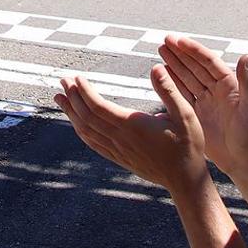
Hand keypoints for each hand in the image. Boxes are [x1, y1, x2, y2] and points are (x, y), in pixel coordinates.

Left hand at [55, 66, 209, 191]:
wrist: (185, 179)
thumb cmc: (187, 144)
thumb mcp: (185, 114)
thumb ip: (169, 90)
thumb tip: (155, 68)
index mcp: (132, 125)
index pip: (99, 106)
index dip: (84, 92)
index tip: (76, 77)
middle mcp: (120, 138)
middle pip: (87, 116)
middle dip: (73, 97)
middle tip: (63, 80)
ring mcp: (117, 150)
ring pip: (86, 130)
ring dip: (71, 112)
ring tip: (60, 97)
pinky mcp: (119, 158)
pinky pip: (93, 143)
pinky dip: (80, 130)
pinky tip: (76, 122)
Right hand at [158, 36, 247, 176]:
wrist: (243, 162)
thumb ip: (247, 82)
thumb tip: (245, 55)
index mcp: (229, 84)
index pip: (208, 61)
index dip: (192, 50)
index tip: (177, 40)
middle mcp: (216, 90)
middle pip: (194, 67)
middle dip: (180, 54)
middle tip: (164, 41)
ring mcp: (206, 102)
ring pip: (187, 78)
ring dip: (174, 65)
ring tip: (160, 52)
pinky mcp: (197, 115)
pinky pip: (182, 95)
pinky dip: (172, 84)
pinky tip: (162, 75)